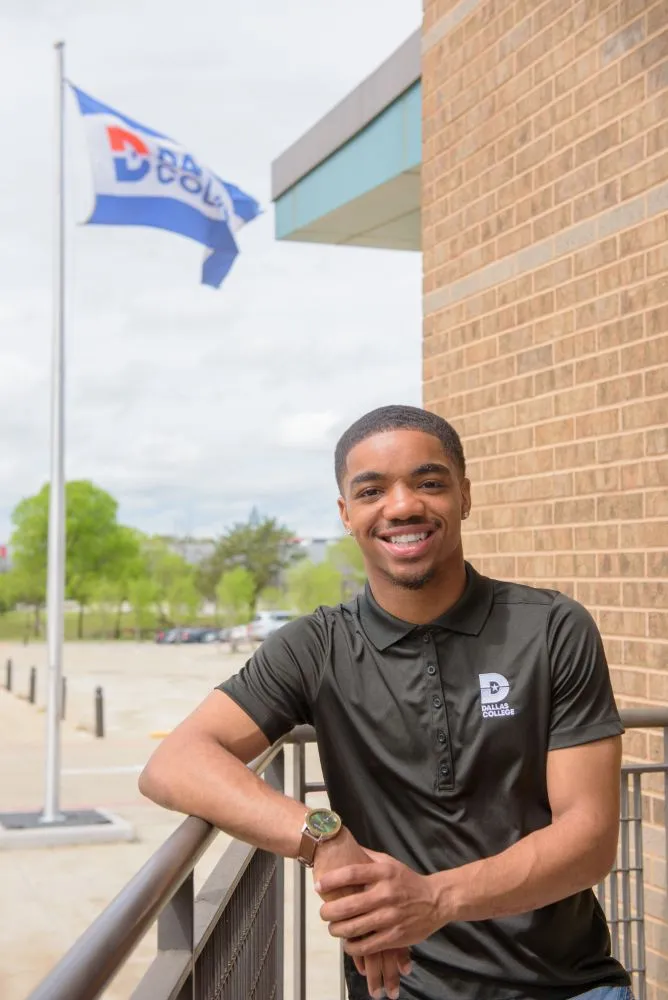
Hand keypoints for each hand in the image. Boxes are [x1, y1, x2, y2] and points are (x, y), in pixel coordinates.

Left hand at [316, 849, 442, 956]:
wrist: (436, 900)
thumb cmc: (407, 881)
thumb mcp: (390, 862)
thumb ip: (367, 857)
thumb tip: (344, 845)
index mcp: (383, 873)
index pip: (351, 874)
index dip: (331, 881)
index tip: (318, 886)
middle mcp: (386, 894)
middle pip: (348, 905)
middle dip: (329, 911)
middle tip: (323, 913)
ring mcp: (390, 917)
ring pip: (354, 928)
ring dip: (337, 930)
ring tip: (333, 928)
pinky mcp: (395, 937)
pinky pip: (367, 946)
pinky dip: (353, 947)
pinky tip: (348, 943)